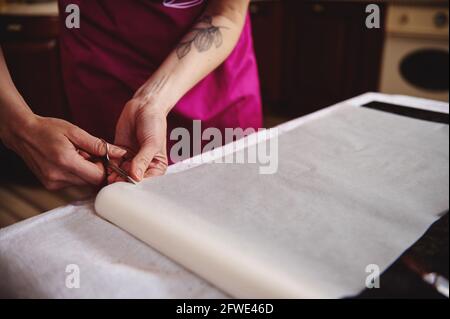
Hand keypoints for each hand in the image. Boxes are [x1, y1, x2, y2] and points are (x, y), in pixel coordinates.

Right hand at [1, 115, 125, 189]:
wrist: (22, 134)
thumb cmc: (48, 129)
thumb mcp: (75, 132)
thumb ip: (99, 145)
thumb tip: (120, 153)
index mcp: (65, 162)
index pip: (98, 176)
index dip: (107, 168)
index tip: (106, 157)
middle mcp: (58, 177)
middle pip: (92, 182)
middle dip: (97, 169)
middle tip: (90, 153)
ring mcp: (53, 183)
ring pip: (84, 183)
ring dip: (87, 171)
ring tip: (78, 155)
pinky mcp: (51, 186)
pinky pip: (74, 183)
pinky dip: (77, 173)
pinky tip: (70, 161)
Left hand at [112, 97, 167, 182]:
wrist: (144, 107)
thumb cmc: (154, 124)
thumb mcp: (152, 144)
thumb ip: (143, 160)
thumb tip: (135, 177)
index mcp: (156, 167)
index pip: (147, 181)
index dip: (137, 185)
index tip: (127, 185)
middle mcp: (144, 166)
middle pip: (132, 179)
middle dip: (123, 181)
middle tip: (115, 181)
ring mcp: (131, 160)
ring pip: (121, 173)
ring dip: (114, 175)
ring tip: (110, 176)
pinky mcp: (120, 154)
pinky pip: (112, 163)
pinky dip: (108, 166)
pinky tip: (106, 167)